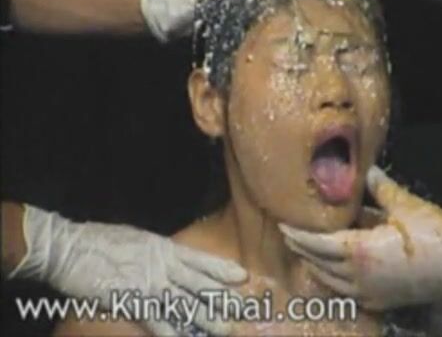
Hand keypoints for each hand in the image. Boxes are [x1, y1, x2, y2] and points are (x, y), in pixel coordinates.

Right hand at [9, 205, 247, 335]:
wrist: (73, 246)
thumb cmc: (104, 239)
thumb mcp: (139, 239)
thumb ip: (159, 252)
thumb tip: (173, 259)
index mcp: (165, 249)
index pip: (201, 261)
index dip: (222, 269)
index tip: (243, 277)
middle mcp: (163, 267)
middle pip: (199, 285)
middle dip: (223, 298)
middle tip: (244, 309)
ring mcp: (148, 285)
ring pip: (184, 304)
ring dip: (205, 318)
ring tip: (225, 329)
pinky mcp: (130, 301)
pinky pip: (155, 320)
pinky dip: (169, 330)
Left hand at [279, 166, 441, 309]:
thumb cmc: (433, 231)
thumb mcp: (403, 204)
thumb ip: (378, 187)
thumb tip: (365, 169)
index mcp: (359, 251)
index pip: (317, 244)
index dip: (298, 235)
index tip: (282, 226)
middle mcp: (358, 276)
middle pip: (319, 263)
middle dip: (302, 249)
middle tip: (289, 236)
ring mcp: (370, 292)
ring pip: (331, 282)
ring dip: (315, 267)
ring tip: (306, 253)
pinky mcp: (382, 301)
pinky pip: (347, 293)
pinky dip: (334, 282)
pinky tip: (332, 274)